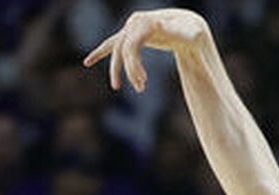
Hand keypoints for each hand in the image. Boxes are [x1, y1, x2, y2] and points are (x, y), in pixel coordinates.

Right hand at [82, 8, 210, 92]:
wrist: (190, 27)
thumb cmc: (191, 32)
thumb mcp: (187, 33)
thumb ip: (172, 30)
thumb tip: (156, 23)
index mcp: (145, 22)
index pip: (131, 45)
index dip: (134, 65)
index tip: (143, 82)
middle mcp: (134, 22)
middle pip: (123, 49)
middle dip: (129, 70)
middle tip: (140, 88)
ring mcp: (131, 28)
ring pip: (117, 50)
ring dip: (117, 69)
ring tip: (116, 87)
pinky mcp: (132, 35)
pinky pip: (112, 44)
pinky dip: (100, 53)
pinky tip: (87, 62)